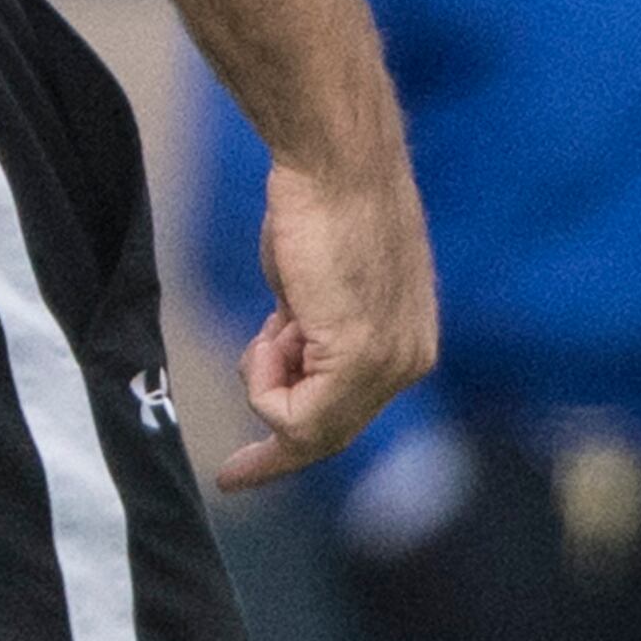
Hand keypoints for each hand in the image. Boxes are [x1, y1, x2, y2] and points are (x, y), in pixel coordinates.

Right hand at [218, 142, 439, 490]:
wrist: (337, 164)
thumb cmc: (320, 207)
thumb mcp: (318, 287)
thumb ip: (314, 332)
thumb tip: (293, 352)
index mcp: (408, 343)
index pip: (350, 415)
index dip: (298, 444)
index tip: (247, 468)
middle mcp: (409, 361)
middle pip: (326, 434)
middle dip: (275, 450)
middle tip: (230, 477)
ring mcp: (388, 363)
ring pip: (304, 424)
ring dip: (265, 377)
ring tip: (275, 317)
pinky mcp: (360, 356)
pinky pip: (291, 410)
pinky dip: (263, 377)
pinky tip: (275, 326)